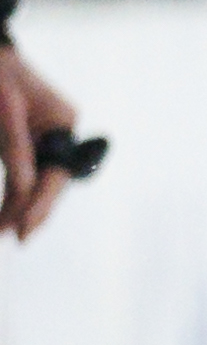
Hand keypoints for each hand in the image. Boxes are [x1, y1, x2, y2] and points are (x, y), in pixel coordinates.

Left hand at [0, 45, 79, 241]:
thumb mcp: (4, 107)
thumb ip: (15, 148)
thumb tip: (21, 191)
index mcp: (63, 121)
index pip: (56, 172)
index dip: (40, 204)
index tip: (24, 232)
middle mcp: (61, 130)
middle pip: (49, 179)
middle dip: (28, 209)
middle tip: (11, 237)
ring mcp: (46, 134)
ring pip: (35, 178)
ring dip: (18, 204)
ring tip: (3, 230)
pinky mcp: (29, 136)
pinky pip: (24, 169)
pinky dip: (14, 190)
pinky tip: (6, 212)